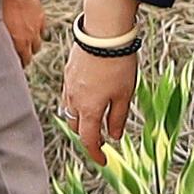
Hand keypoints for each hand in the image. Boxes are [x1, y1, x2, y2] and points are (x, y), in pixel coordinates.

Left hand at [0, 0, 52, 66]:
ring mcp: (36, 28)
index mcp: (17, 42)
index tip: (12, 64)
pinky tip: (32, 31)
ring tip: (25, 44)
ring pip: (38, 44)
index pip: (21, 61)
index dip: (17, 63)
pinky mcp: (40, 17)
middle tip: (18, 55)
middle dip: (24, 56)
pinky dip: (38, 32)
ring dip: (32, 45)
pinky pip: (43, 30)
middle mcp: (29, 38)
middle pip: (30, 55)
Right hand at [61, 34, 140, 156]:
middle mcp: (74, 100)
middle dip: (88, 136)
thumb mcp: (124, 95)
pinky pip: (70, 95)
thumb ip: (118, 118)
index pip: (88, 140)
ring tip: (97, 116)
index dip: (96, 154)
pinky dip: (78, 102)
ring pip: (71, 111)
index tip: (103, 161)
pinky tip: (90, 95)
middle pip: (76, 127)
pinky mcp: (69, 72)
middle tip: (102, 138)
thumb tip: (114, 136)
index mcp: (89, 109)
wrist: (103, 33)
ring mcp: (69, 85)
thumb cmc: (117, 63)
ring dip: (82, 119)